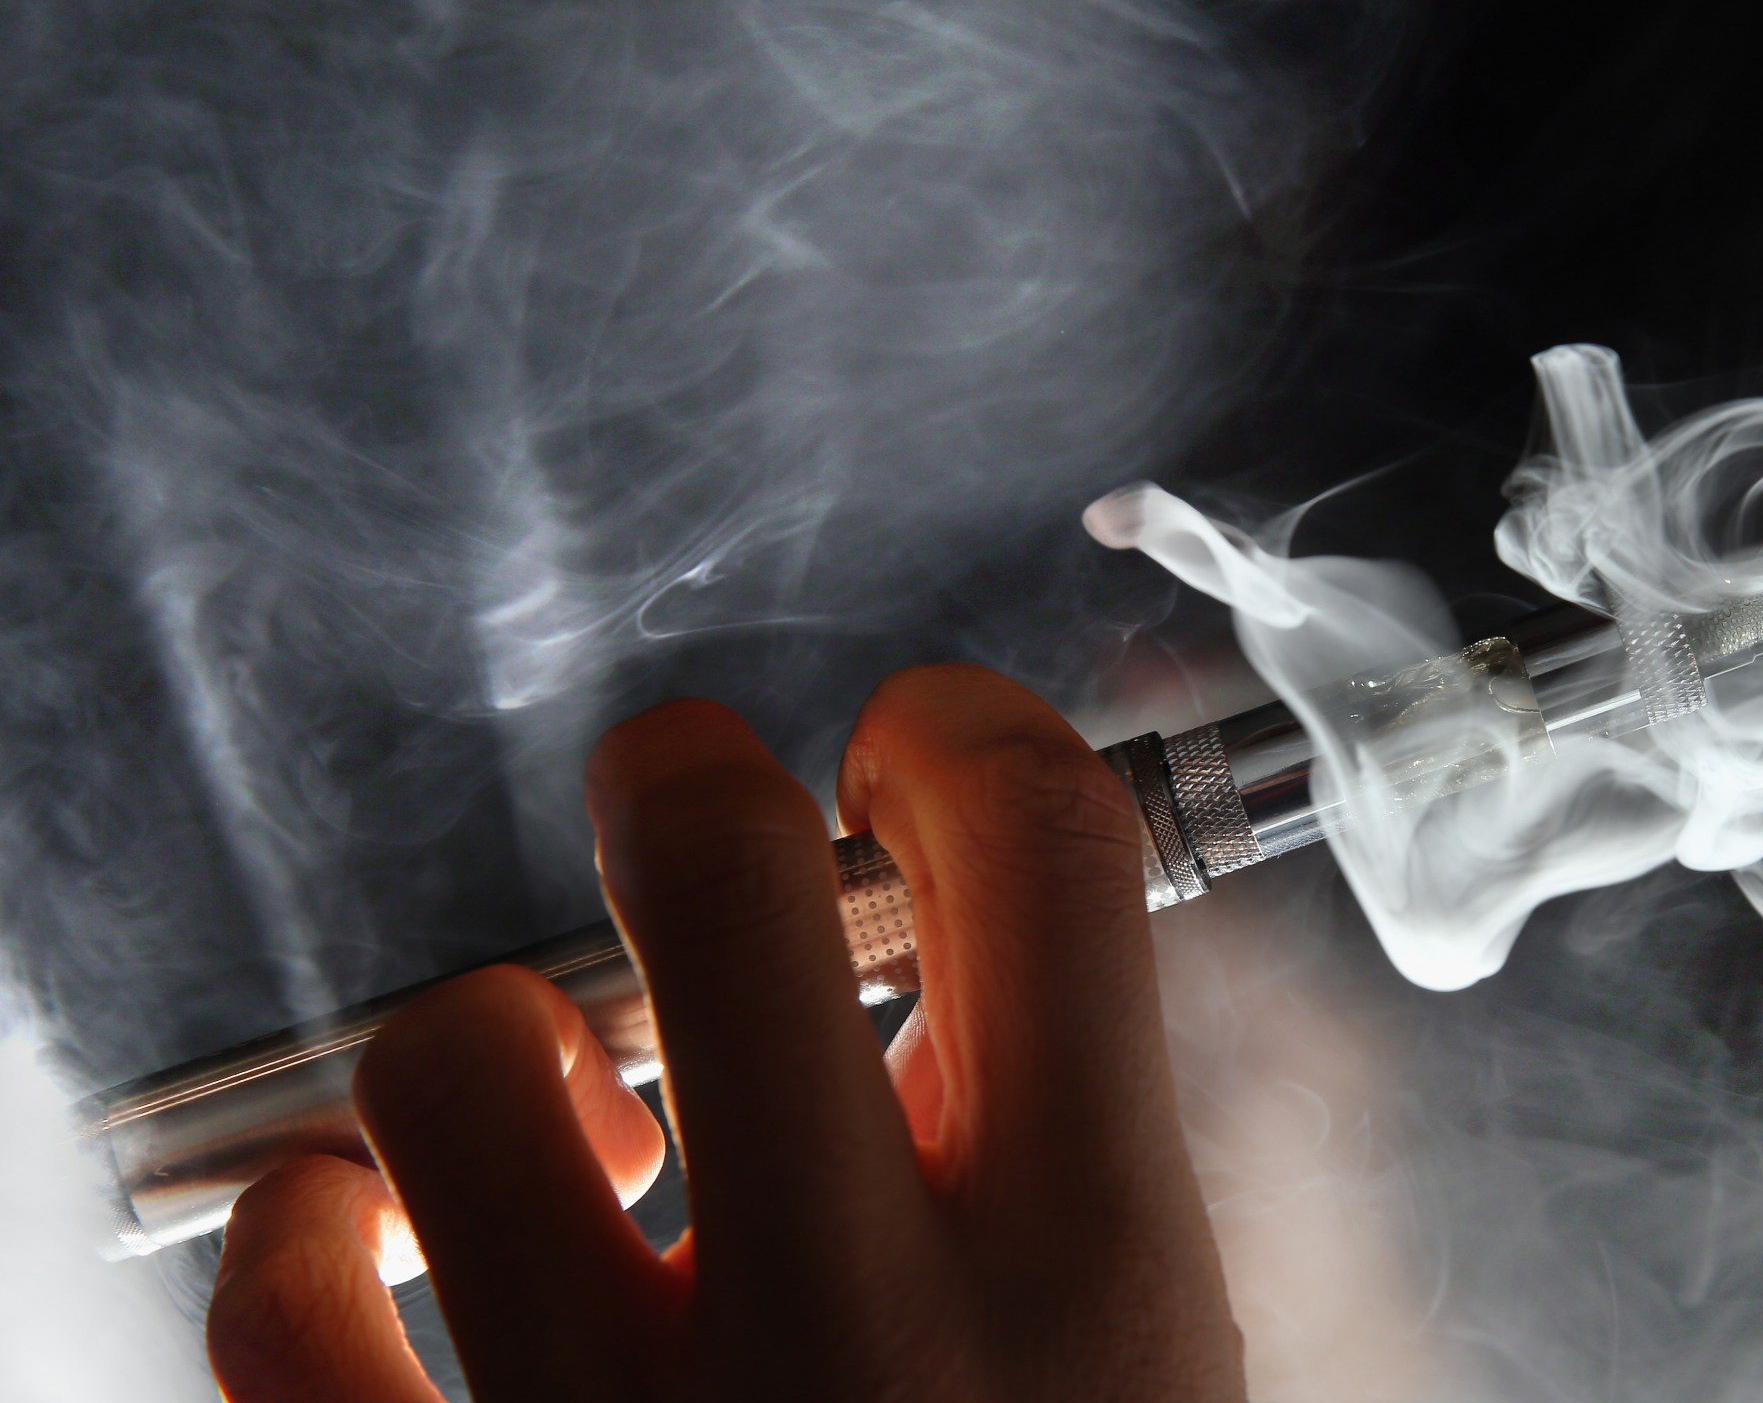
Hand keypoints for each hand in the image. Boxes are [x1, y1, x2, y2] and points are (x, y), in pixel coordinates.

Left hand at [203, 667, 1244, 1399]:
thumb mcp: (1176, 1384)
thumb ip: (1114, 1161)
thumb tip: (1000, 939)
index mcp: (1093, 1273)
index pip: (1034, 842)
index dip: (958, 735)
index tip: (909, 773)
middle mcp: (860, 1335)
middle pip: (715, 862)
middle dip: (698, 788)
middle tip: (706, 839)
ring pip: (456, 1055)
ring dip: (508, 1040)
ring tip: (574, 1106)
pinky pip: (275, 1296)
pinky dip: (312, 1229)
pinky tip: (392, 1245)